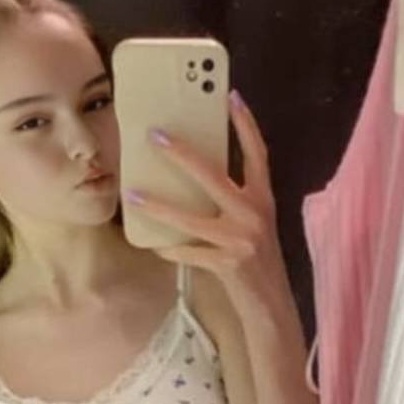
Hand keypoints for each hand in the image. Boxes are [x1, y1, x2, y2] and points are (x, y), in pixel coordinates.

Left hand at [125, 90, 285, 304]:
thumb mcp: (252, 226)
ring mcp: (242, 239)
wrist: (271, 306)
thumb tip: (191, 180)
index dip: (245, 125)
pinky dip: (169, 249)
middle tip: (155, 135)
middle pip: (214, 175)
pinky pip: (189, 253)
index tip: (231, 97)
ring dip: (158, 206)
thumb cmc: (256, 262)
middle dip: (182, 154)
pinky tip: (151, 244)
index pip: (257, 154)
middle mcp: (255, 213)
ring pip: (191, 218)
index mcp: (264, 199)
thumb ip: (231, 203)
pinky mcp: (228, 265)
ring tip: (132, 193)